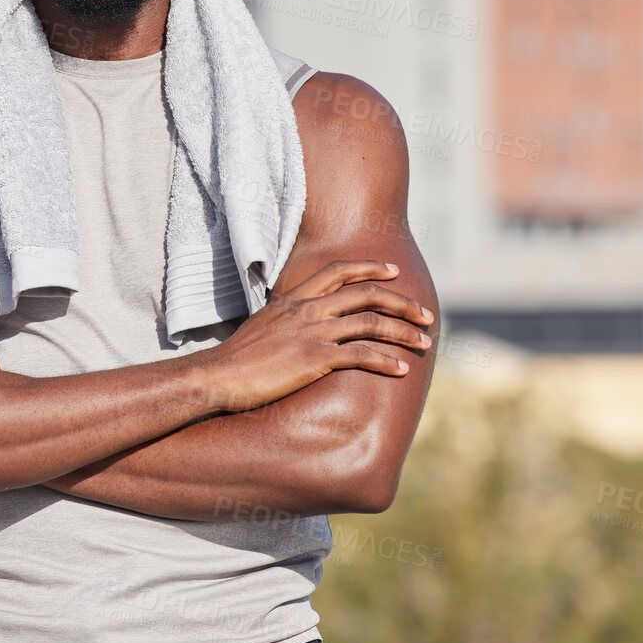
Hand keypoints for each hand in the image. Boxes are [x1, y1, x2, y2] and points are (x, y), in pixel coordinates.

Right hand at [197, 259, 431, 412]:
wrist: (218, 374)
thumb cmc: (237, 356)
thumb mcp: (263, 324)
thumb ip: (286, 317)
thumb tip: (299, 323)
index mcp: (294, 297)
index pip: (338, 271)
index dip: (369, 268)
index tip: (393, 272)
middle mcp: (306, 309)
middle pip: (365, 293)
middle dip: (401, 302)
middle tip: (424, 314)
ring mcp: (311, 332)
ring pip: (371, 322)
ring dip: (403, 332)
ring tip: (424, 343)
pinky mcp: (314, 358)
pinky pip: (361, 355)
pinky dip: (386, 361)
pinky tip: (401, 369)